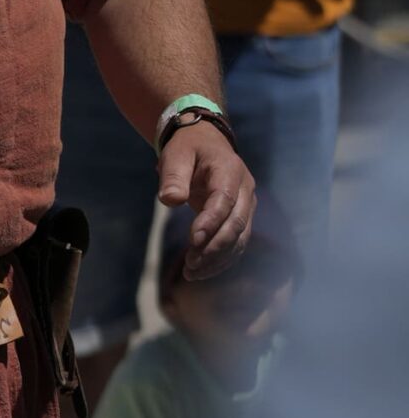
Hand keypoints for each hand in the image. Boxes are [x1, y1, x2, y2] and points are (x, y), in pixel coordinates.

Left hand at [157, 120, 254, 277]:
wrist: (204, 144)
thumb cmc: (187, 149)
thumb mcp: (174, 155)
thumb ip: (173, 177)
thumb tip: (170, 200)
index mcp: (229, 170)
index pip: (223, 200)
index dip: (210, 222)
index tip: (193, 241)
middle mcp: (244, 189)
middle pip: (236, 223)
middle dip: (215, 247)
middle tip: (191, 264)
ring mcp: (246, 204)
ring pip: (240, 237)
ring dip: (218, 258)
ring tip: (192, 273)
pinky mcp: (241, 217)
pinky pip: (237, 242)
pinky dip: (222, 259)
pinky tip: (202, 271)